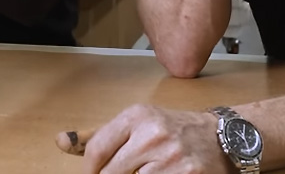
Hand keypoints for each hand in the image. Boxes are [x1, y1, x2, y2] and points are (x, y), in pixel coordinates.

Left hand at [57, 105, 228, 173]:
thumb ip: (99, 135)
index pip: (97, 150)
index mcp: (136, 116)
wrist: (224, 138)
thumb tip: (60, 142)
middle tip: (124, 173)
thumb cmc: (175, 131)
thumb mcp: (137, 123)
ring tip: (144, 173)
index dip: (90, 171)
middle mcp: (153, 134)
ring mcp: (171, 157)